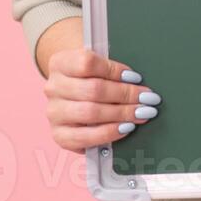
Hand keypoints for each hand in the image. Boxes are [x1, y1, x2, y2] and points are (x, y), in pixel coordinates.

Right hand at [43, 48, 161, 152]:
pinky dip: (109, 132)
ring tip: (141, 113)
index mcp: (60, 62)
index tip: (136, 78)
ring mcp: (54, 112)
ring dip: (121, 113)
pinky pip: (85, 137)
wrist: (70, 95)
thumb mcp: (96, 65)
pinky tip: (125, 127)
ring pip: (90, 112)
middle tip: (148, 98)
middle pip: (93, 89)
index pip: (87, 63)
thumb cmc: (89, 77)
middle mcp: (53, 87)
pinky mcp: (59, 135)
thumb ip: (111, 70)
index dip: (114, 70)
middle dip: (126, 95)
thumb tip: (138, 83)